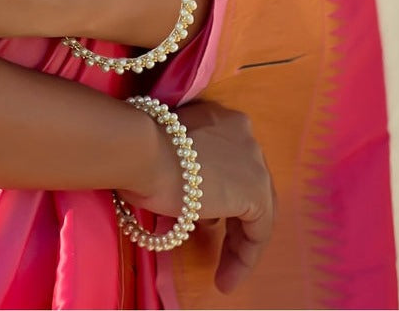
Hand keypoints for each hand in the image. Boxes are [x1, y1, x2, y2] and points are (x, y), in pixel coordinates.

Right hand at [122, 100, 274, 293]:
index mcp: (220, 118)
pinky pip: (258, 233)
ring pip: (255, 210)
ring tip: (222, 273)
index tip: (205, 222)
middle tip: (216, 247)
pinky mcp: (256, 192)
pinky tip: (225, 279)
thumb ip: (190, 169)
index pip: (231, 163)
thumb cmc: (140, 151)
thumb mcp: (170, 155)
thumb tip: (200, 202)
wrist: (144, 152)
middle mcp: (243, 133)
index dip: (221, 196)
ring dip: (238, 244)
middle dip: (233, 221)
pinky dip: (244, 258)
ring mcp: (253, 161)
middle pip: (247, 185)